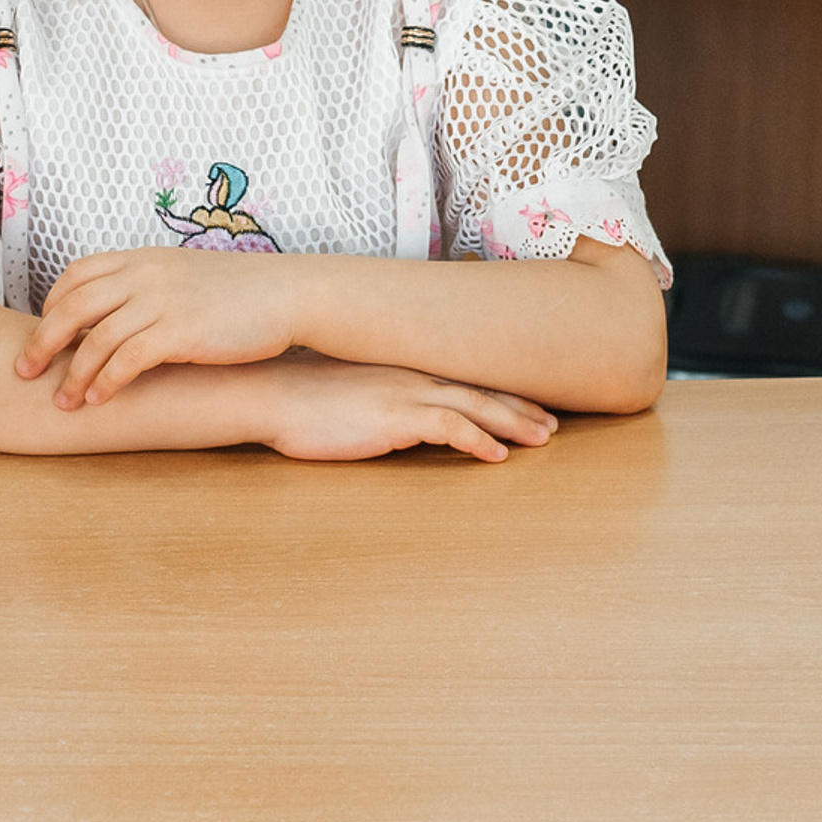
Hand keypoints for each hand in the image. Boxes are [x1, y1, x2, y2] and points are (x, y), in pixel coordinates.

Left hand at [20, 247, 300, 406]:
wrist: (286, 294)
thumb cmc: (237, 291)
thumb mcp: (182, 275)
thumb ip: (145, 285)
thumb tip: (115, 311)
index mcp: (141, 258)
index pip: (76, 274)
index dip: (52, 305)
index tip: (45, 333)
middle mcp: (145, 275)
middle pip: (72, 306)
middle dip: (42, 342)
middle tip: (25, 371)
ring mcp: (162, 301)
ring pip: (96, 338)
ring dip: (73, 374)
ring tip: (64, 402)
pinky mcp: (181, 332)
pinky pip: (128, 360)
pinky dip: (107, 382)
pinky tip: (99, 401)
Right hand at [266, 357, 556, 463]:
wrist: (269, 392)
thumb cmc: (301, 394)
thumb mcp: (349, 387)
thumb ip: (379, 394)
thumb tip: (395, 414)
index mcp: (403, 364)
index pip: (464, 375)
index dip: (501, 390)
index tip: (528, 404)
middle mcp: (412, 372)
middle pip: (481, 387)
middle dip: (521, 406)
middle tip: (552, 425)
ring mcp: (405, 392)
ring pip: (476, 405)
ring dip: (514, 423)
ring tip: (542, 440)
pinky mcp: (394, 416)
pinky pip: (450, 428)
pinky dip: (479, 441)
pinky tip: (497, 457)